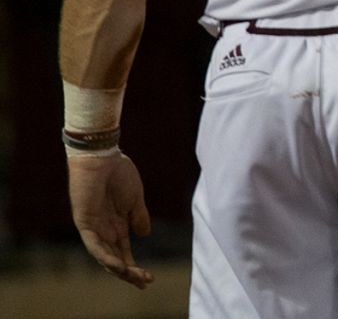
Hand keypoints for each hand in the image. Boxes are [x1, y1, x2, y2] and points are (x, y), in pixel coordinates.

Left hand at [69, 150, 152, 288]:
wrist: (102, 157)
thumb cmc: (119, 173)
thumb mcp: (135, 198)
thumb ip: (139, 216)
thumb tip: (144, 234)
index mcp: (117, 225)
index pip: (124, 252)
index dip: (135, 266)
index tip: (149, 278)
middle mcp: (104, 230)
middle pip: (115, 258)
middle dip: (129, 273)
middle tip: (145, 283)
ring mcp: (94, 228)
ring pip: (105, 256)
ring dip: (119, 269)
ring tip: (134, 277)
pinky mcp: (85, 222)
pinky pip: (94, 245)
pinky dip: (105, 256)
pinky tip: (117, 265)